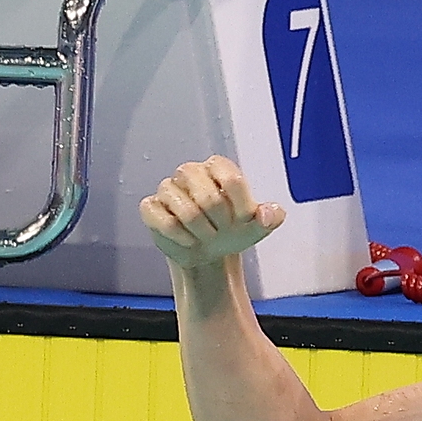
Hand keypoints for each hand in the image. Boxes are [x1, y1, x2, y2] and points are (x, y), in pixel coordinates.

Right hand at [141, 156, 284, 272]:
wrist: (207, 253)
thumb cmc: (231, 231)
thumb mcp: (257, 226)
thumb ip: (270, 217)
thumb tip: (267, 214)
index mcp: (218, 167)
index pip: (232, 180)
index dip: (240, 208)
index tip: (242, 220)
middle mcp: (191, 172)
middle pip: (209, 198)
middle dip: (220, 224)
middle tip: (221, 230)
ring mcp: (168, 188)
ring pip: (187, 212)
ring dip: (202, 234)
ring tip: (205, 235)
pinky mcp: (151, 207)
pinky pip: (165, 223)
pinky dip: (181, 238)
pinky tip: (187, 240)